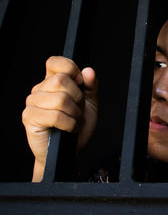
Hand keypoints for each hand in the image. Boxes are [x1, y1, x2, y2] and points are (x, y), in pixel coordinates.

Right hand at [22, 56, 97, 181]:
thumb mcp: (90, 104)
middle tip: (78, 110)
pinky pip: (55, 115)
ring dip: (74, 113)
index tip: (80, 84)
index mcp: (52, 82)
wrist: (71, 152)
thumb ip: (91, 87)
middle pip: (61, 80)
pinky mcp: (29, 118)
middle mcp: (40, 89)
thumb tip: (89, 71)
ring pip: (60, 98)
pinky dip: (69, 124)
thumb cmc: (78, 127)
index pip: (56, 62)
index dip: (71, 69)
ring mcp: (32, 103)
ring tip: (73, 121)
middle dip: (77, 97)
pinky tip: (68, 128)